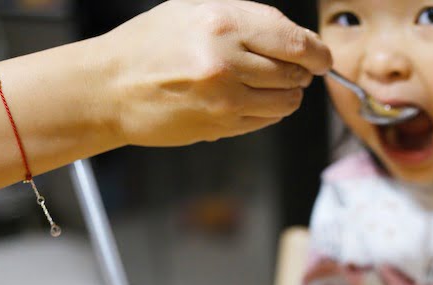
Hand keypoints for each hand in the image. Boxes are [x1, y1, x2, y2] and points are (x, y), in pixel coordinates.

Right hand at [100, 0, 331, 145]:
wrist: (109, 87)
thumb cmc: (150, 45)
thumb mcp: (194, 11)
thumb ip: (247, 20)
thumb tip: (296, 38)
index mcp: (222, 23)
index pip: (295, 42)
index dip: (318, 53)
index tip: (323, 58)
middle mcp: (226, 61)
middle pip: (295, 73)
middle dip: (301, 72)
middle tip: (293, 69)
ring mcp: (225, 99)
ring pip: (286, 101)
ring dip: (287, 94)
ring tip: (267, 85)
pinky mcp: (222, 126)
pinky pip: (266, 121)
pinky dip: (268, 112)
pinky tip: (249, 100)